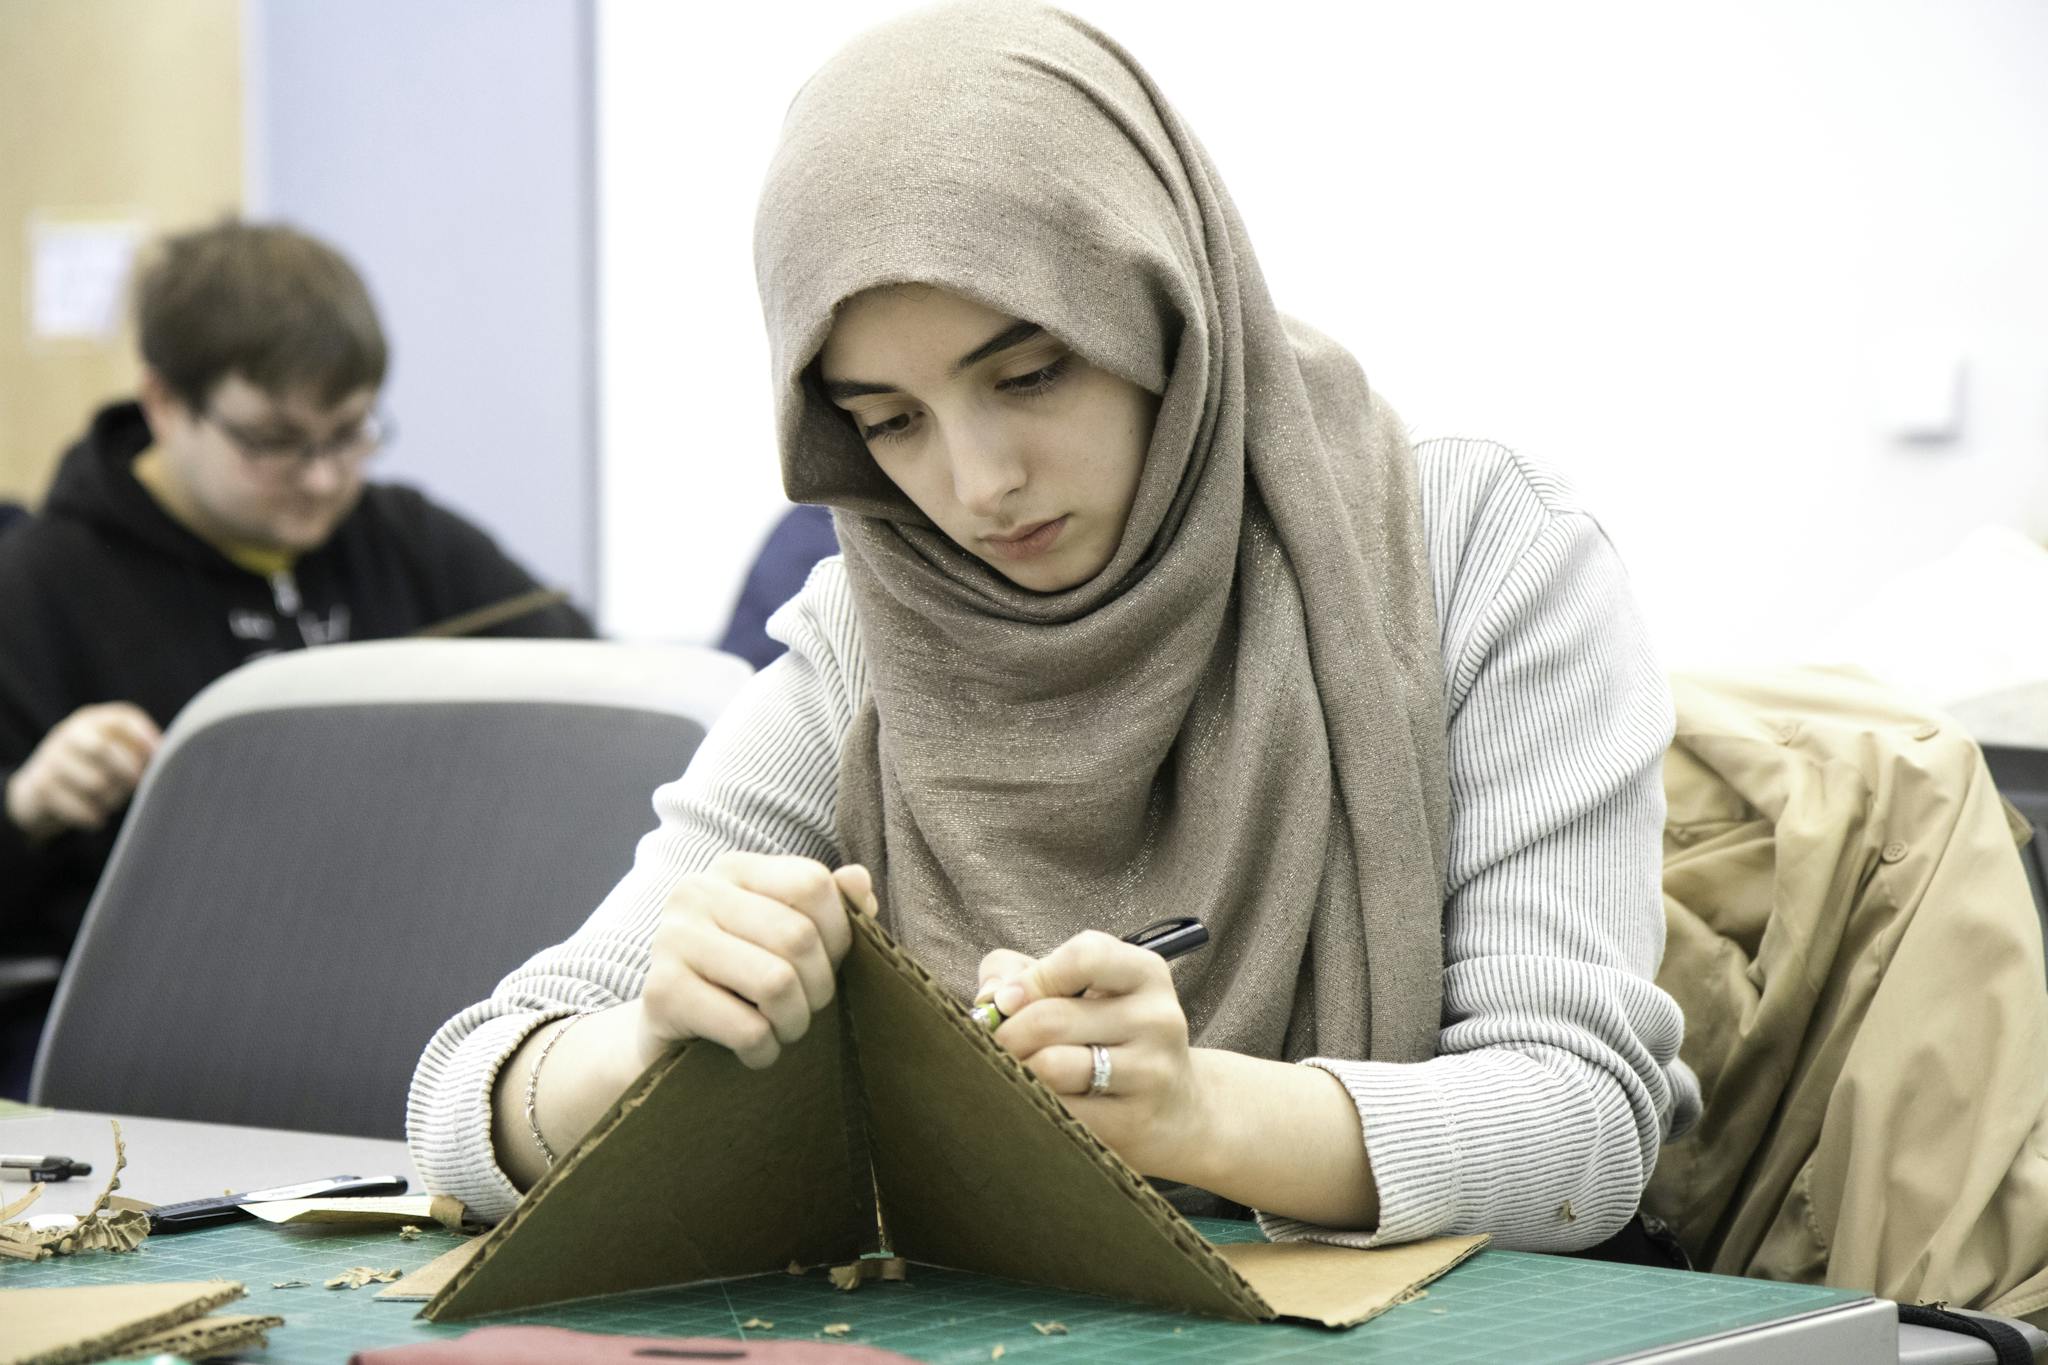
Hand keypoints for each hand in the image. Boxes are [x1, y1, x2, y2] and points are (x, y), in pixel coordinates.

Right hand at [5, 702, 161, 841]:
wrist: (37, 791)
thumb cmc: (91, 771)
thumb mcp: (111, 753)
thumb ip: (136, 751)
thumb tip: (166, 760)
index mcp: (93, 720)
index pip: (123, 718)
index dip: (145, 736)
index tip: (159, 755)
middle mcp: (70, 734)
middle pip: (104, 749)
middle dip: (127, 771)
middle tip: (136, 785)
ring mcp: (52, 758)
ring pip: (94, 782)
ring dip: (110, 799)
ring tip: (111, 803)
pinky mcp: (41, 786)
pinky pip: (78, 805)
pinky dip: (92, 816)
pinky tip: (97, 820)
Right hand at [633, 851, 875, 1072]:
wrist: (671, 1033)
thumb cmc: (743, 980)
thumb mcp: (789, 937)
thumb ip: (831, 907)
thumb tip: (858, 880)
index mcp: (734, 870)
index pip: (812, 883)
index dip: (839, 933)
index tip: (828, 964)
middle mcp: (696, 893)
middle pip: (798, 936)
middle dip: (820, 987)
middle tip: (807, 1008)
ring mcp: (672, 939)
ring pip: (776, 983)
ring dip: (794, 1022)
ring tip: (783, 1029)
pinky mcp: (661, 993)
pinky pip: (746, 1029)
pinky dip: (764, 1050)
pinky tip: (755, 1051)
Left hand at [975, 930, 1207, 1179]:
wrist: (1176, 1109)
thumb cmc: (1109, 1037)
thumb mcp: (1082, 989)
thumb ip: (1022, 972)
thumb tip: (987, 999)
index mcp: (1144, 973)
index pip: (1083, 957)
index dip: (1031, 978)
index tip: (1004, 1001)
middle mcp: (1157, 1018)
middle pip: (1052, 1019)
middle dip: (1005, 1035)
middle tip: (991, 1048)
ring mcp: (1151, 1072)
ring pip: (1052, 1067)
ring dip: (1017, 1072)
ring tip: (1014, 1074)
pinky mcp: (1136, 1121)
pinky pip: (1061, 1112)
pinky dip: (1035, 1106)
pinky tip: (1037, 1103)